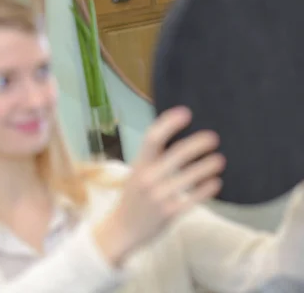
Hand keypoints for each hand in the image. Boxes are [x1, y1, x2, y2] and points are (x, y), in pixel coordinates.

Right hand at [95, 106, 224, 265]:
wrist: (122, 230)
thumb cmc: (134, 197)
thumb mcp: (137, 173)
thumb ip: (153, 158)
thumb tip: (176, 135)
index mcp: (139, 165)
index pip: (152, 138)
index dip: (169, 123)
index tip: (186, 112)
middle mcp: (147, 178)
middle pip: (176, 154)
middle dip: (197, 144)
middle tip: (213, 137)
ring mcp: (158, 196)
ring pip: (188, 177)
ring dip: (207, 166)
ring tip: (219, 160)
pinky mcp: (168, 213)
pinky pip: (193, 199)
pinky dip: (206, 189)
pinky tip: (216, 182)